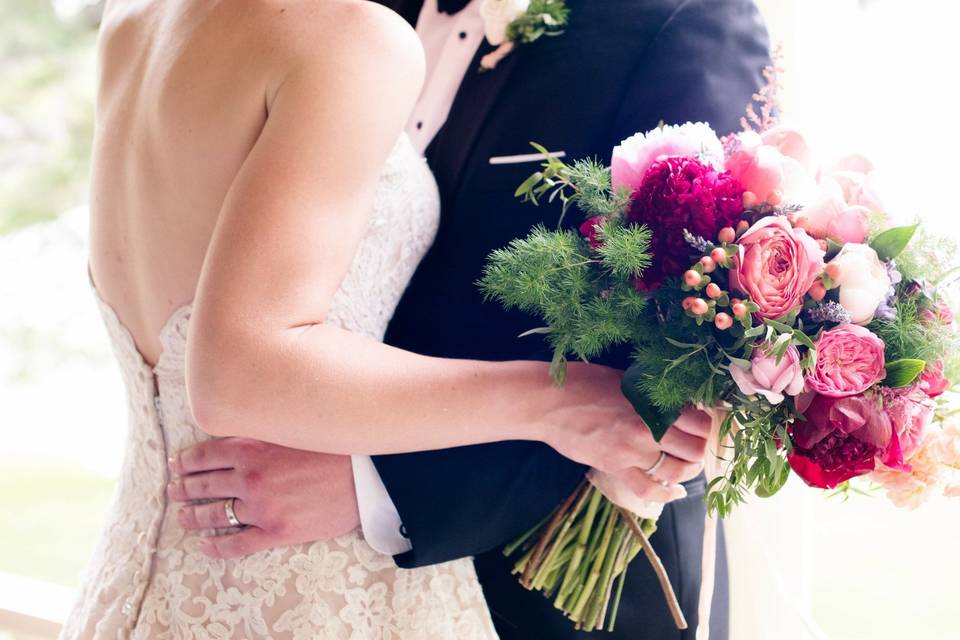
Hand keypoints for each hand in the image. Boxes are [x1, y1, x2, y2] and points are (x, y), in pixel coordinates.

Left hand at [168, 438, 359, 558]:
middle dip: (183, 487)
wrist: (366, 475)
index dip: (185, 462)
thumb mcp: (292, 427)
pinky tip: (206, 547)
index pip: (203, 455)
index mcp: (252, 447)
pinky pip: (236, 544)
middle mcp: (250, 477)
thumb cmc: (334, 446)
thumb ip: (261, 431)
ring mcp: (261, 507)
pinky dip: (217, 547)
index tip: (177, 465)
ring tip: (184, 516)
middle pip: (203, 484)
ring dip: (193, 515)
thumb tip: (237, 432)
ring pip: (214, 514)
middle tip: (173, 489)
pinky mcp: (276, 532)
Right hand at [544, 364, 710, 501]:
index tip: (699, 428)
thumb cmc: (582, 383)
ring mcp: (631, 450)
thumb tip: (678, 407)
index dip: (705, 428)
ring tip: (683, 468)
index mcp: (652, 402)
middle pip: (695, 451)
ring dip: (686, 473)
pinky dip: (665, 494)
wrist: (547, 401)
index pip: (700, 423)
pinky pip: (648, 489)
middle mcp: (647, 428)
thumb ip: (652, 396)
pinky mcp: (614, 467)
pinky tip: (673, 492)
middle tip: (693, 448)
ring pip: (677, 472)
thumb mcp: (625, 380)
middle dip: (699, 452)